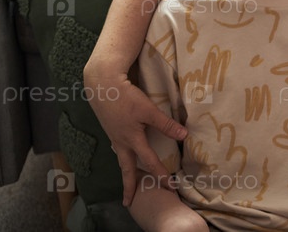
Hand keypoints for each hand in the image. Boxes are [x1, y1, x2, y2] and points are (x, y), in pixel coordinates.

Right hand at [84, 72, 186, 205]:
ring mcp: (115, 137)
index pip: (149, 162)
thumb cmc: (126, 97)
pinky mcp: (112, 129)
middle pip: (126, 169)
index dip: (160, 174)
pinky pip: (119, 149)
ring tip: (129, 183)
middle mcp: (121, 142)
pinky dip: (123, 158)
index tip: (169, 186)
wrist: (102, 86)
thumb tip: (184, 136)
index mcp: (131, 140)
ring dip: (126, 172)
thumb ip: (166, 124)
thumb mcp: (148, 110)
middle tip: (129, 202)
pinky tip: (127, 156)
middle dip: (129, 186)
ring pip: (121, 159)